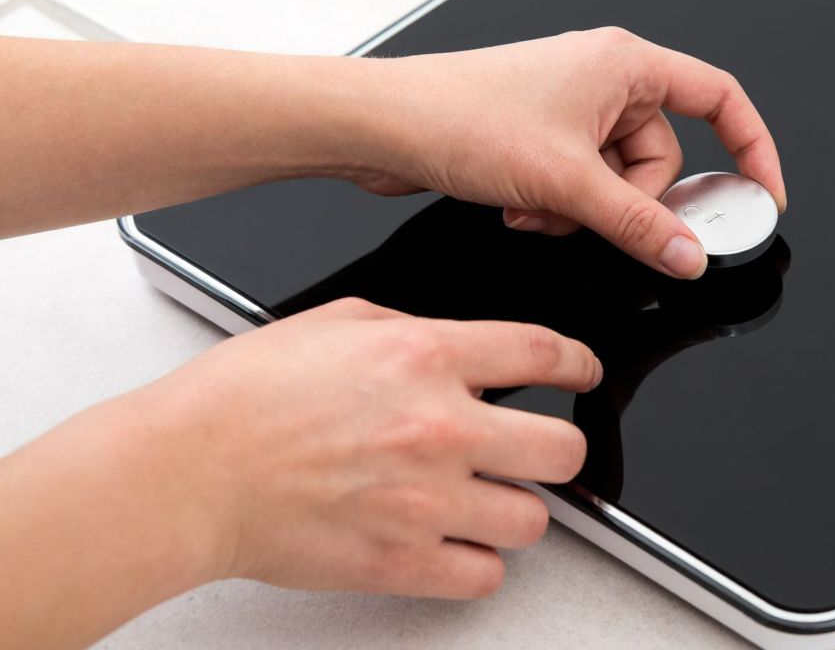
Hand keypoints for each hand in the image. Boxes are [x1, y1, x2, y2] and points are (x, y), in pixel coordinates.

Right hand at [134, 298, 598, 597]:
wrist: (185, 472)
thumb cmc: (243, 398)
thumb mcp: (338, 323)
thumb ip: (415, 332)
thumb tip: (466, 351)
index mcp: (426, 358)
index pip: (545, 354)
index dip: (579, 365)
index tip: (583, 374)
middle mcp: (439, 428)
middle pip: (564, 450)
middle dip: (558, 448)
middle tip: (537, 449)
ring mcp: (426, 501)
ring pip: (535, 521)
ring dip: (515, 509)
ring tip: (483, 499)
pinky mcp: (401, 561)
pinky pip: (485, 576)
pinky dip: (477, 562)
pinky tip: (453, 542)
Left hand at [348, 27, 786, 278]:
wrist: (383, 127)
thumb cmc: (459, 117)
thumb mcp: (568, 183)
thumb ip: (639, 224)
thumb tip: (688, 253)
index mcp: (624, 65)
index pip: (719, 99)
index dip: (752, 149)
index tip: (761, 197)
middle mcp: (602, 80)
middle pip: (663, 157)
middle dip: (631, 201)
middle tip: (597, 216)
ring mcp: (571, 110)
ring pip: (619, 181)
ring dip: (585, 211)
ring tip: (540, 209)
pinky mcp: (543, 138)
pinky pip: (582, 185)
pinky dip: (559, 207)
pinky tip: (522, 208)